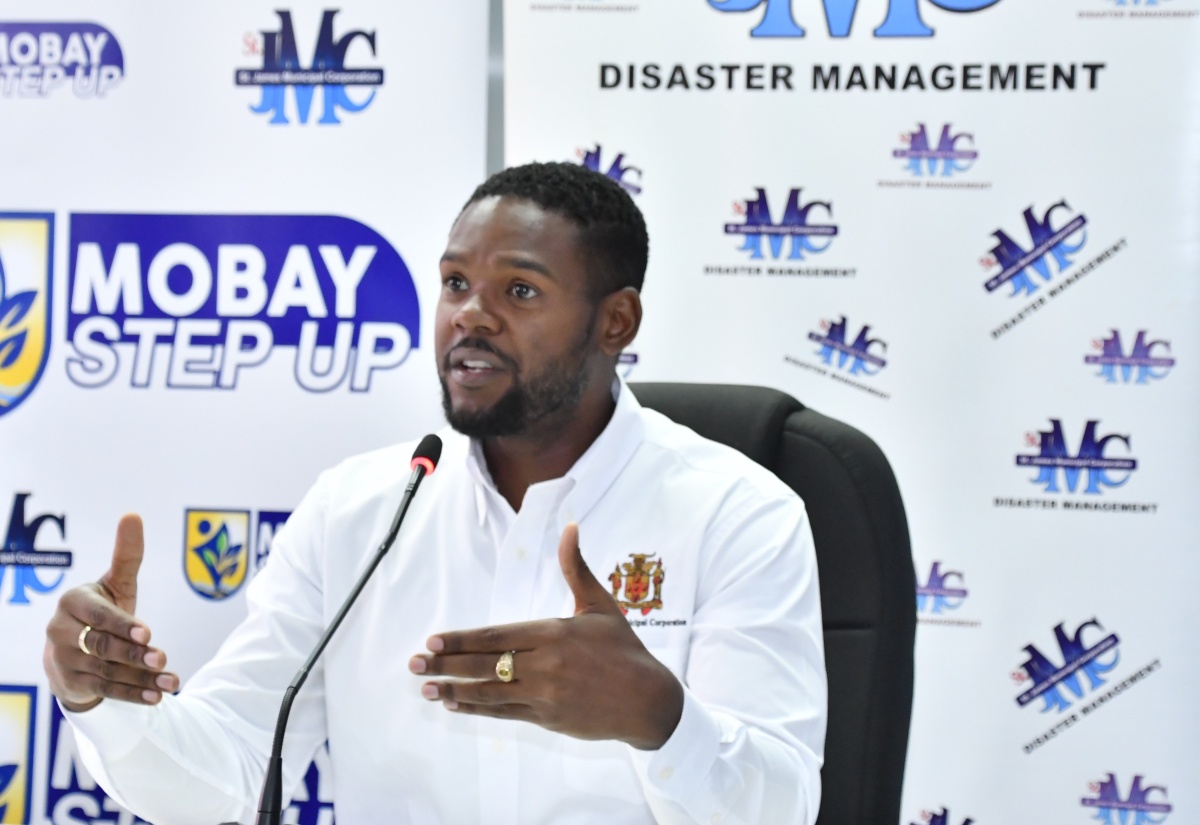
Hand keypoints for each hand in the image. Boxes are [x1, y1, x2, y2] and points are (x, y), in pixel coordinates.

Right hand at [43, 515, 178, 711]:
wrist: (72, 651)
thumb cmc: (101, 610)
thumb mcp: (114, 584)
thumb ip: (126, 555)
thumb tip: (133, 514)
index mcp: (72, 602)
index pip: (98, 614)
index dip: (122, 624)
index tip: (148, 631)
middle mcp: (61, 631)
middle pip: (103, 645)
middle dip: (135, 653)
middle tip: (163, 658)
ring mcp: (63, 659)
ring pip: (108, 670)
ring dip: (142, 678)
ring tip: (172, 681)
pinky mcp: (71, 683)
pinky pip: (105, 689)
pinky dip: (133, 694)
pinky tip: (157, 696)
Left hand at [409, 523, 683, 749]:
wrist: (648, 701)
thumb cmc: (624, 649)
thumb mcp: (600, 606)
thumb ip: (576, 568)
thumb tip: (570, 527)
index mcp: (554, 634)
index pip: (497, 636)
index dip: (462, 639)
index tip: (434, 638)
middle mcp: (545, 666)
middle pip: (486, 665)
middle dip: (447, 663)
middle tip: (415, 663)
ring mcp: (545, 695)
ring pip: (490, 693)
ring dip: (454, 690)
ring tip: (426, 687)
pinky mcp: (547, 719)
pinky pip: (504, 713)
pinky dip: (477, 709)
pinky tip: (456, 704)